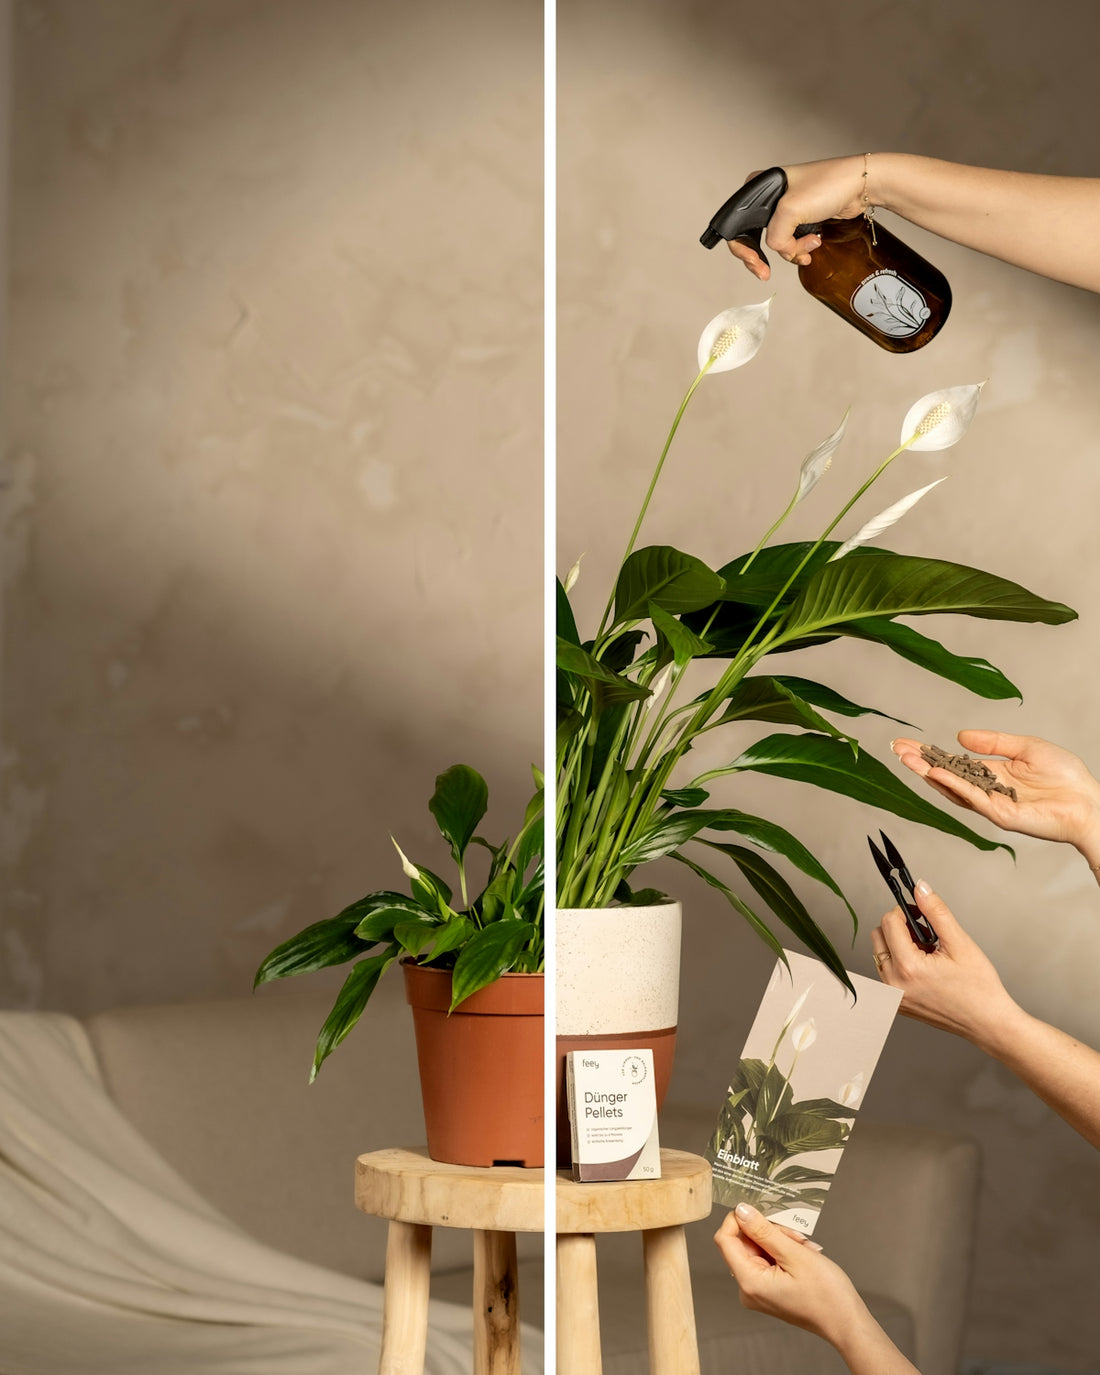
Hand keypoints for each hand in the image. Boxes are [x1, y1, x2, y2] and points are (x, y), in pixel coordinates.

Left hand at [714, 1202, 866, 1342]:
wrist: (846, 1323)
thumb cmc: (826, 1295)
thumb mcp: (795, 1254)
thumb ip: (764, 1231)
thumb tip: (741, 1211)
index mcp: (750, 1282)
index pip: (724, 1239)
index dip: (738, 1220)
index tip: (760, 1211)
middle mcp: (748, 1289)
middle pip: (743, 1242)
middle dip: (769, 1231)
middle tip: (796, 1236)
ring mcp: (758, 1290)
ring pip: (758, 1248)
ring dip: (781, 1241)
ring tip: (804, 1247)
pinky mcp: (768, 1290)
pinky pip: (767, 1259)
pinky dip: (784, 1251)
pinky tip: (803, 1254)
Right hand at [727, 155, 866, 280]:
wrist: (859, 186)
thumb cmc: (827, 185)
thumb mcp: (790, 211)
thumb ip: (775, 237)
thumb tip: (778, 250)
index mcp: (759, 189)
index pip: (737, 225)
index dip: (743, 249)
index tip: (756, 264)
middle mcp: (769, 198)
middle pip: (755, 238)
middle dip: (767, 255)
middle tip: (766, 272)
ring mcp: (785, 210)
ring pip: (777, 243)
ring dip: (793, 250)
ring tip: (810, 243)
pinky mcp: (800, 219)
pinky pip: (791, 242)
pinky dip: (800, 249)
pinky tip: (813, 243)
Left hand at [871, 880, 1018, 1047]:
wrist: (988, 1023)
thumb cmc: (979, 988)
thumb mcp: (960, 943)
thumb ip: (936, 911)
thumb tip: (920, 888)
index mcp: (907, 967)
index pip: (889, 922)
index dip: (906, 911)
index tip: (922, 913)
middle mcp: (893, 984)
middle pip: (879, 935)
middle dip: (901, 928)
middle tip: (928, 935)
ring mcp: (893, 996)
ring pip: (881, 953)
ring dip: (900, 945)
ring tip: (929, 954)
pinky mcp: (896, 1003)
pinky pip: (886, 971)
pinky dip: (901, 962)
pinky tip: (925, 968)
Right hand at [891, 731, 1099, 859]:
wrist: (1088, 802)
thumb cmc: (1067, 778)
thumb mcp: (1026, 747)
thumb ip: (994, 742)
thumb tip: (961, 736)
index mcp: (992, 773)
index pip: (953, 762)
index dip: (929, 752)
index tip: (906, 743)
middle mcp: (986, 789)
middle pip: (944, 775)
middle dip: (919, 762)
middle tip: (896, 749)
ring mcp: (990, 803)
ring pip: (951, 788)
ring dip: (928, 773)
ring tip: (907, 759)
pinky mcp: (999, 814)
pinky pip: (971, 797)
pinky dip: (951, 785)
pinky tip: (935, 772)